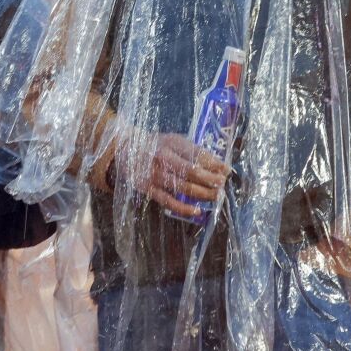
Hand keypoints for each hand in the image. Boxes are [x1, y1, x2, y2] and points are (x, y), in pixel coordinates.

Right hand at [109, 131, 229, 219]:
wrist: (124, 149)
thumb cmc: (154, 145)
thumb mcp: (173, 140)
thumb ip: (192, 150)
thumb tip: (216, 163)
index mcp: (171, 143)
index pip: (197, 155)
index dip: (214, 163)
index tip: (227, 170)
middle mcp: (163, 158)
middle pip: (191, 171)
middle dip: (211, 179)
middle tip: (222, 185)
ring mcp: (155, 175)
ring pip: (182, 187)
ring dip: (202, 194)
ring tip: (216, 196)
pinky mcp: (148, 189)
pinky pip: (168, 201)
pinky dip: (183, 208)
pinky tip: (197, 210)